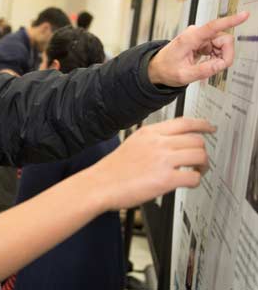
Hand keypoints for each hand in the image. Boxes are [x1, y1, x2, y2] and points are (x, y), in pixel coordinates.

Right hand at [90, 118, 213, 210]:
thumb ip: (152, 141)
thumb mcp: (131, 144)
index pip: (184, 122)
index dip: (202, 125)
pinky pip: (194, 177)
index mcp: (149, 133)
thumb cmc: (112, 170)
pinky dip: (195, 181)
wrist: (98, 185)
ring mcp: (162, 160)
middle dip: (202, 151)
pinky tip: (186, 183)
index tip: (209, 129)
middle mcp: (158, 143)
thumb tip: (171, 145)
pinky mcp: (165, 179)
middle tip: (200, 160)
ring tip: (196, 172)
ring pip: (200, 156)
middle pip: (196, 139)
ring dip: (203, 166)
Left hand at [148, 12, 249, 86]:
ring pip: (223, 44)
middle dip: (225, 55)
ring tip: (206, 65)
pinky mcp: (202, 41)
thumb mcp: (183, 75)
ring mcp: (199, 36)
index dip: (230, 21)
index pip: (213, 26)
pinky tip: (206, 62)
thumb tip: (220, 64)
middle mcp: (196, 34)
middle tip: (215, 67)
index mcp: (189, 38)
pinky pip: (218, 46)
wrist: (157, 67)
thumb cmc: (165, 69)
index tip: (243, 15)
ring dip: (220, 56)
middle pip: (224, 39)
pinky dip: (216, 56)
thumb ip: (203, 70)